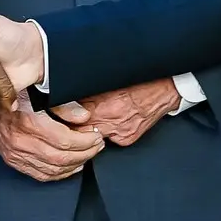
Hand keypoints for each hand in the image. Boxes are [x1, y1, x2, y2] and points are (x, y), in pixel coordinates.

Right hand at [0, 96, 104, 181]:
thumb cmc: (11, 92)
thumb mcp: (37, 89)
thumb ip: (62, 105)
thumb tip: (83, 117)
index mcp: (28, 122)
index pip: (64, 141)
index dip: (85, 140)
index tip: (96, 134)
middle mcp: (20, 142)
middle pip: (61, 158)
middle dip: (85, 153)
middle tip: (97, 144)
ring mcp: (16, 154)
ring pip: (53, 169)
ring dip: (76, 164)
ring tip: (88, 154)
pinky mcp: (13, 160)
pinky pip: (41, 175)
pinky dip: (60, 173)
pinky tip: (72, 166)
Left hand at [64, 78, 180, 147]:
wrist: (165, 90)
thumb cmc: (138, 81)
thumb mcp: (108, 81)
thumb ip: (88, 93)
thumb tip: (68, 95)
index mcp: (104, 106)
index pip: (73, 117)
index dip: (62, 115)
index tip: (55, 113)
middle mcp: (111, 122)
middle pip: (80, 130)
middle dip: (72, 126)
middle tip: (65, 120)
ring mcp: (120, 133)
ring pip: (93, 135)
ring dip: (88, 129)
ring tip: (90, 118)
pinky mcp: (127, 139)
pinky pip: (109, 138)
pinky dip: (105, 131)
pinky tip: (108, 122)